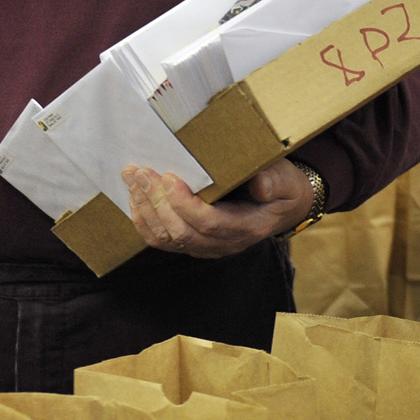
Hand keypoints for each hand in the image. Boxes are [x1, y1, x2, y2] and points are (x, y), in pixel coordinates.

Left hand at [123, 160, 313, 259]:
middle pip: (182, 232)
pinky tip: (135, 196)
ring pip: (167, 238)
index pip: (209, 223)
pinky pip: (162, 240)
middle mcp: (223, 244)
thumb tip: (260, 184)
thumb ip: (275, 182)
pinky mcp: (192, 243)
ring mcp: (205, 247)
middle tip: (141, 172)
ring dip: (145, 209)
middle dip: (157, 201)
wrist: (282, 207)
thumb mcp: (286, 181)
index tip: (169, 177)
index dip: (184, 204)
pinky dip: (143, 220)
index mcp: (246, 228)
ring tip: (133, 178)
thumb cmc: (282, 188)